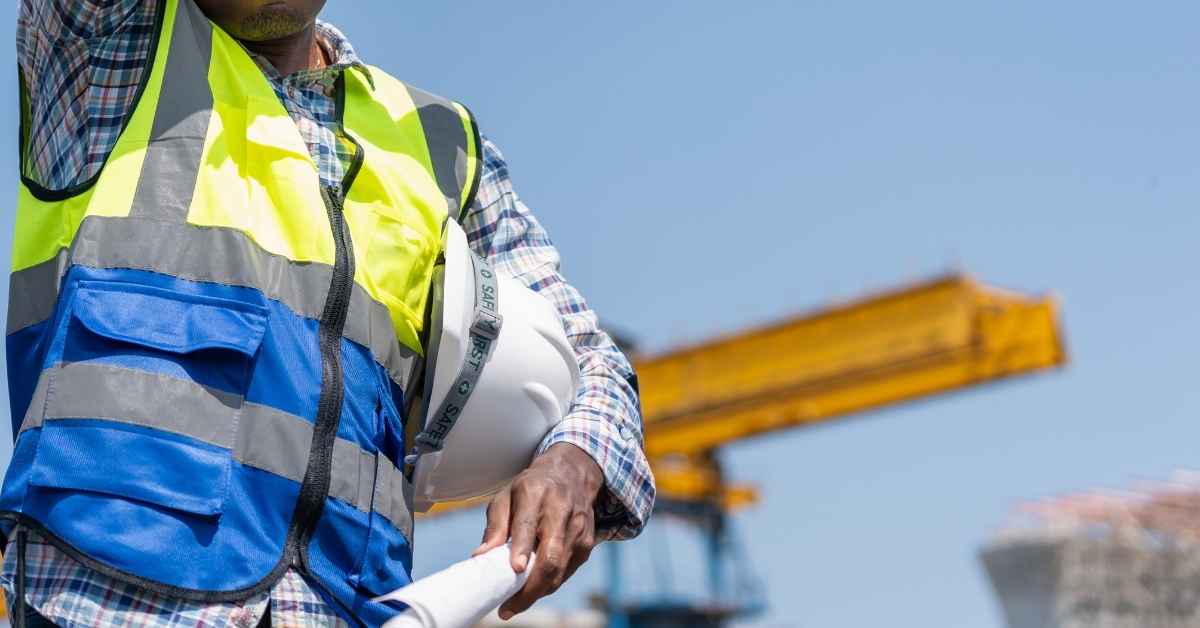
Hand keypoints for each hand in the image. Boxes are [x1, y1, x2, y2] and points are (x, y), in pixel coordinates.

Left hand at [472, 442, 604, 619]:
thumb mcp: (506, 496)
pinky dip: (549, 585)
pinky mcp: (587, 543)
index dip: (523, 547)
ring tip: (514, 605)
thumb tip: (480, 557)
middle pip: (550, 557)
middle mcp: (561, 511)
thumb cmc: (531, 488)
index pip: (529, 524)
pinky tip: (533, 590)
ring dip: (537, 592)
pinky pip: (566, 572)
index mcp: (536, 494)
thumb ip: (495, 526)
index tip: (515, 569)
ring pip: (559, 571)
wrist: (572, 474)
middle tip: (507, 608)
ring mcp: (578, 529)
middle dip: (530, 588)